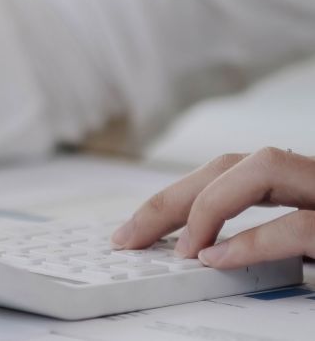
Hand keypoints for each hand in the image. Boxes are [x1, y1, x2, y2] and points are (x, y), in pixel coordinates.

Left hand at [111, 147, 314, 268]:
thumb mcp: (308, 243)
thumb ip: (268, 236)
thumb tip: (205, 253)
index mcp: (297, 182)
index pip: (224, 171)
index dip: (173, 196)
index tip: (132, 230)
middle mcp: (313, 177)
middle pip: (228, 165)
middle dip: (171, 199)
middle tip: (129, 237)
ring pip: (264, 166)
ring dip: (209, 206)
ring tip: (180, 250)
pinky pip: (296, 225)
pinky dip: (251, 241)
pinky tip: (215, 259)